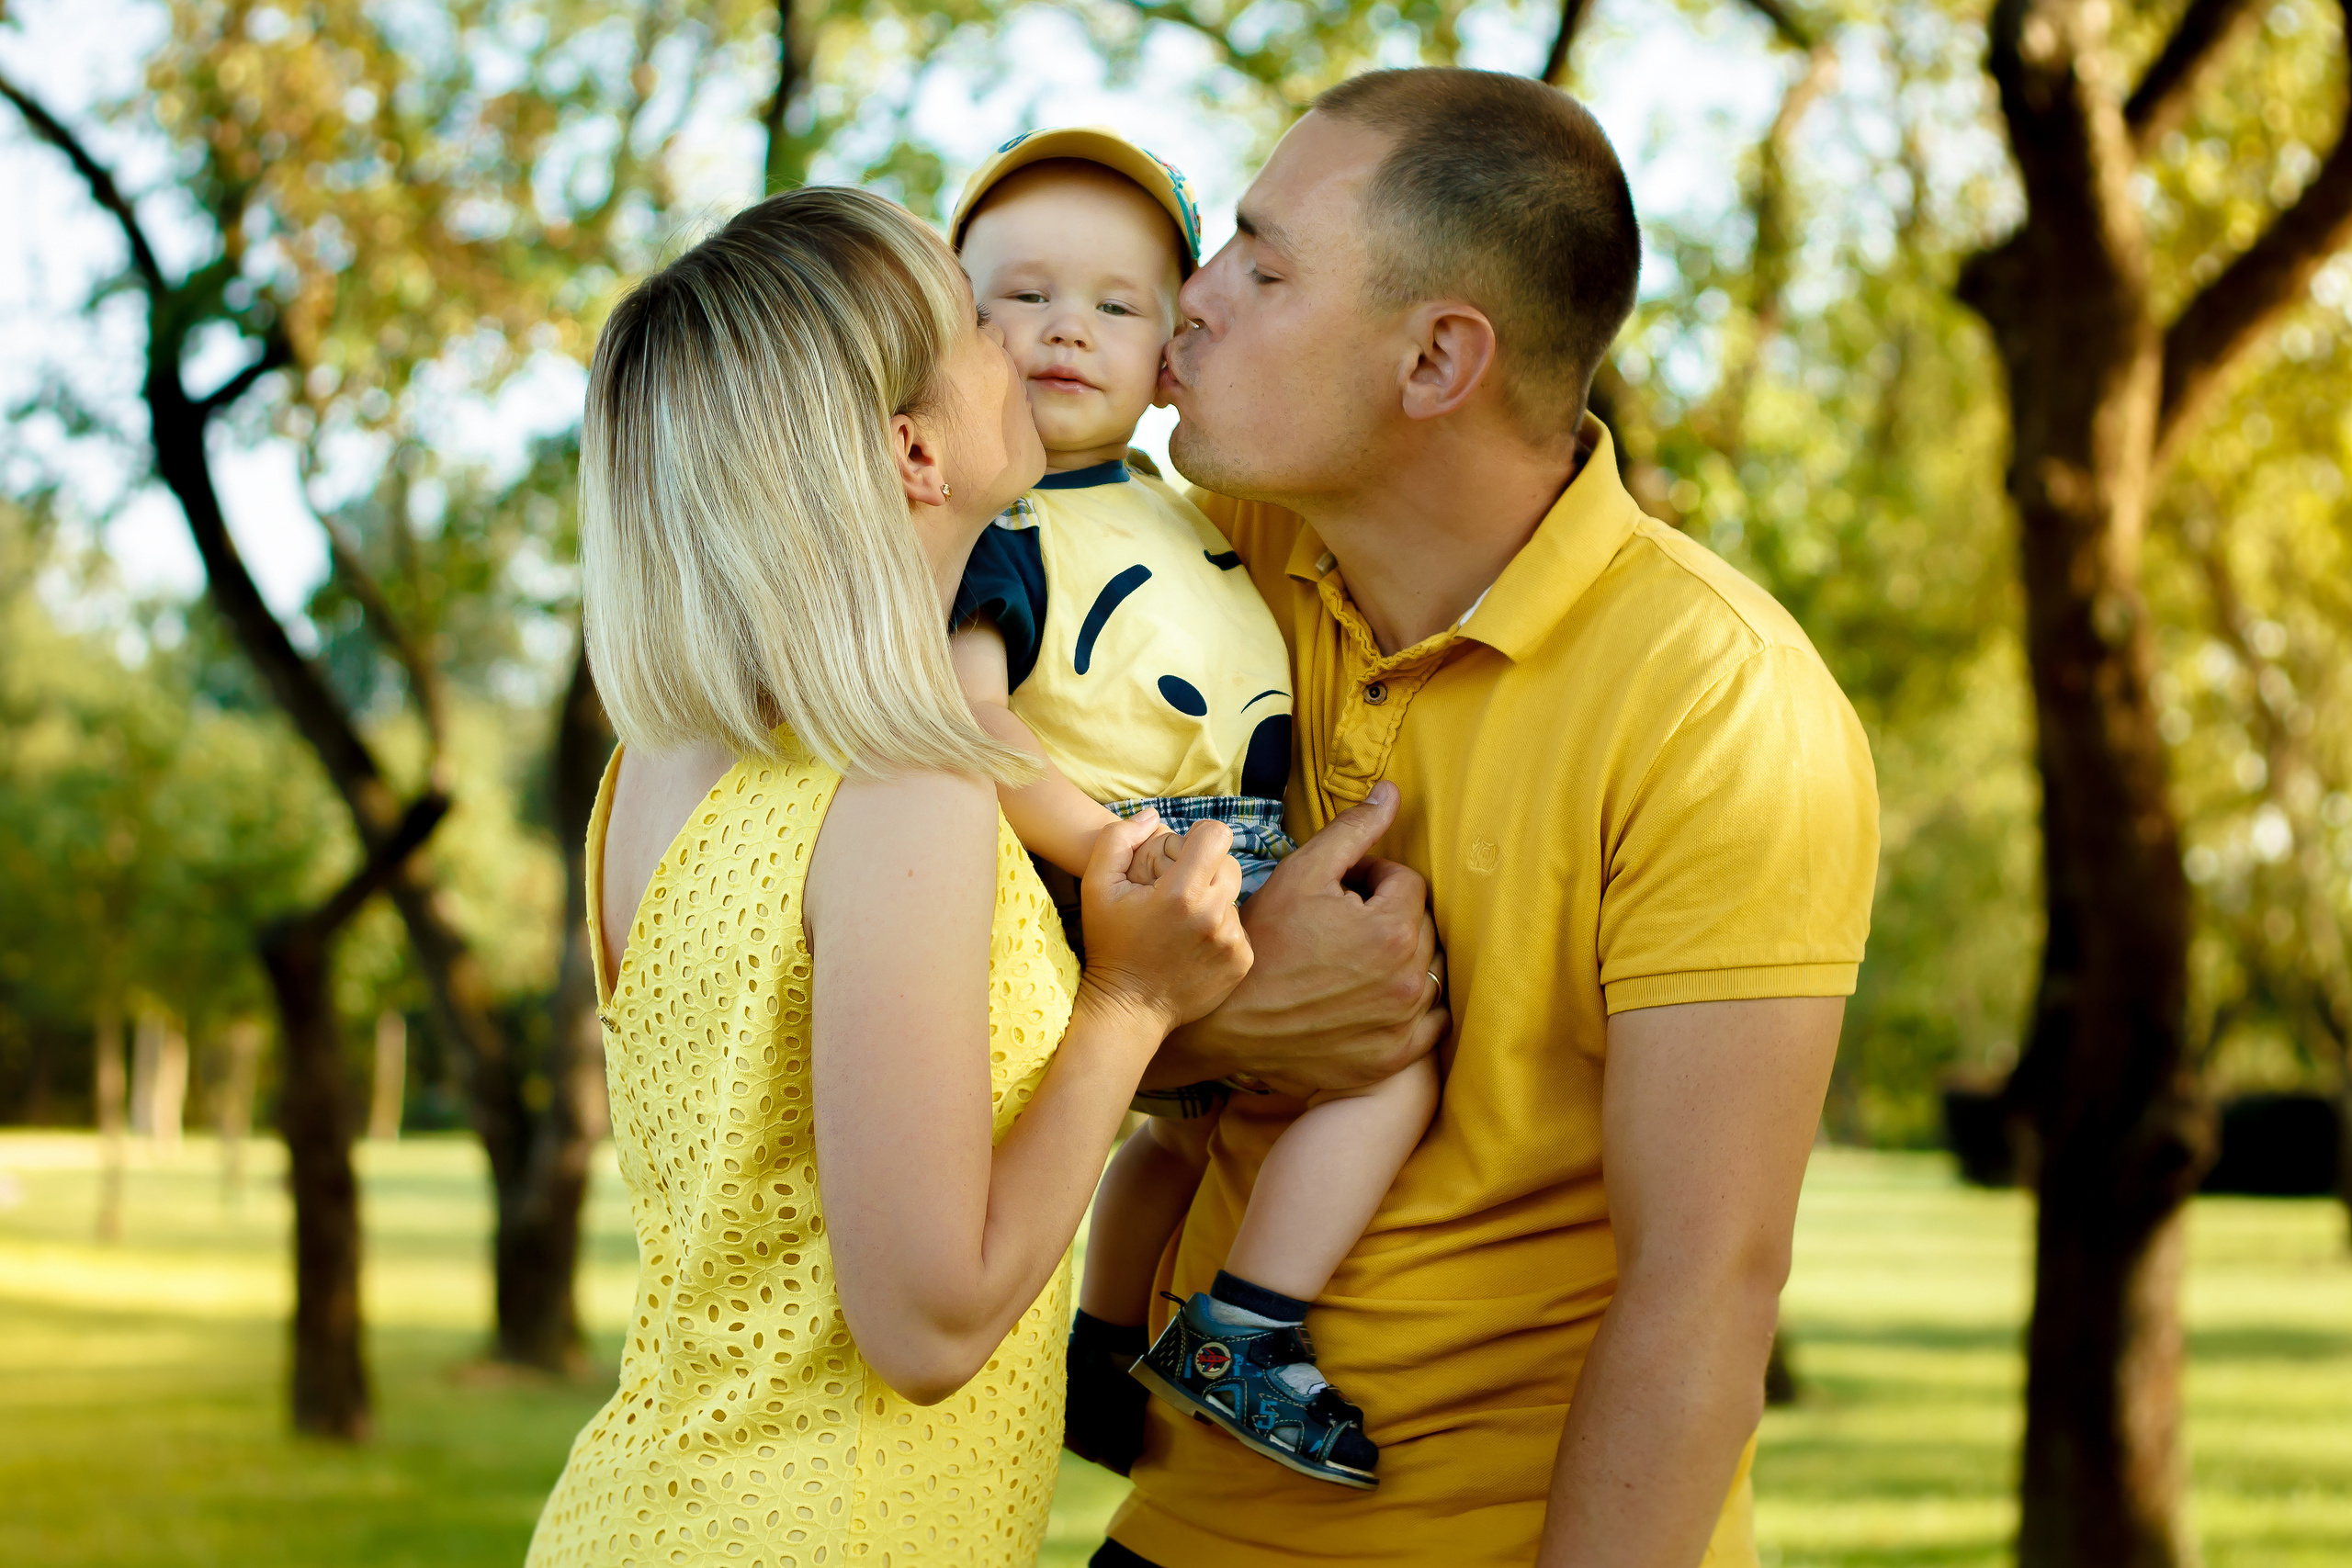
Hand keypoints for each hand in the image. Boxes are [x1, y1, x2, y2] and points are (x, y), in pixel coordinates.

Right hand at [1075, 811, 1252, 1037]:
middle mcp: (1213, 916)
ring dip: (1210, 901)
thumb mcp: (1096, 887)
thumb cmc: (1110, 945)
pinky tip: (1191, 945)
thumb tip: (1154, 816)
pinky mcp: (1241, 961)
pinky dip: (1219, 930)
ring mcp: (1231, 941)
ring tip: (1181, 923)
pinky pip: (1237, 927)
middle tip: (1178, 889)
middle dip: (1205, 868)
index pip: (1216, 835)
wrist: (1128, 1009)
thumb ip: (1118, 839)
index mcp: (1181, 893)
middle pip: (1228, 863)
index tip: (1182, 853)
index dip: (1198, 837)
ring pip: (1232, 897)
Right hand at [1152, 781, 1444, 1096]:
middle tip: (1337, 925)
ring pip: (1427, 971)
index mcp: (1393, 928)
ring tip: (1350, 960)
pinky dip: (1412, 1007)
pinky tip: (1373, 997)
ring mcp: (1404, 1023)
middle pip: (1420, 925)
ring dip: (1401, 957)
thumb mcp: (1301, 872)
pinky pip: (1431, 1024)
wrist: (1226, 1024)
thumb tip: (1392, 791)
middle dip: (1386, 915)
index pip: (1406, 882)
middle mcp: (1409, 978)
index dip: (1369, 878)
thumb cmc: (1261, 943)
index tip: (1335, 893)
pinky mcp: (1393, 1057)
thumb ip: (1353, 830)